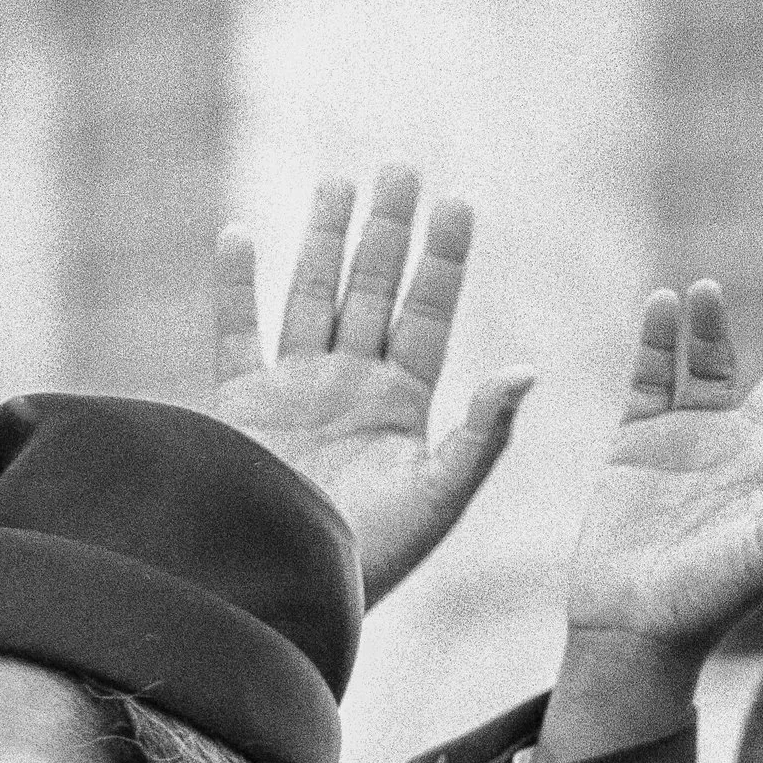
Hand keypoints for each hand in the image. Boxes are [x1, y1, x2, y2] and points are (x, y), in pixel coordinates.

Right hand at [213, 165, 531, 603]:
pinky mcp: (239, 409)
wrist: (288, 594)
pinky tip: (241, 233)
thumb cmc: (370, 563)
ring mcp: (294, 393)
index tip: (458, 204)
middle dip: (387, 231)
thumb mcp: (439, 501)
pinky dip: (235, 287)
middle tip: (401, 168)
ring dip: (324, 240)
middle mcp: (349, 388)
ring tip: (338, 181)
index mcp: (402, 407)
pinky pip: (236, 335)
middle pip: (372, 291)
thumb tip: (526, 372)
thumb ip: (481, 436)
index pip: (428, 315)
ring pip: (312, 298)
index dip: (443, 261)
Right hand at [566, 284, 762, 664]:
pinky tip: (663, 305)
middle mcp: (743, 450)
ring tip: (711, 286)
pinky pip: (650, 379)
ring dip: (712, 327)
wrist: (633, 628)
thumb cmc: (712, 601)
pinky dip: (655, 342)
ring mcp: (690, 442)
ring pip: (710, 366)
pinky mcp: (637, 443)